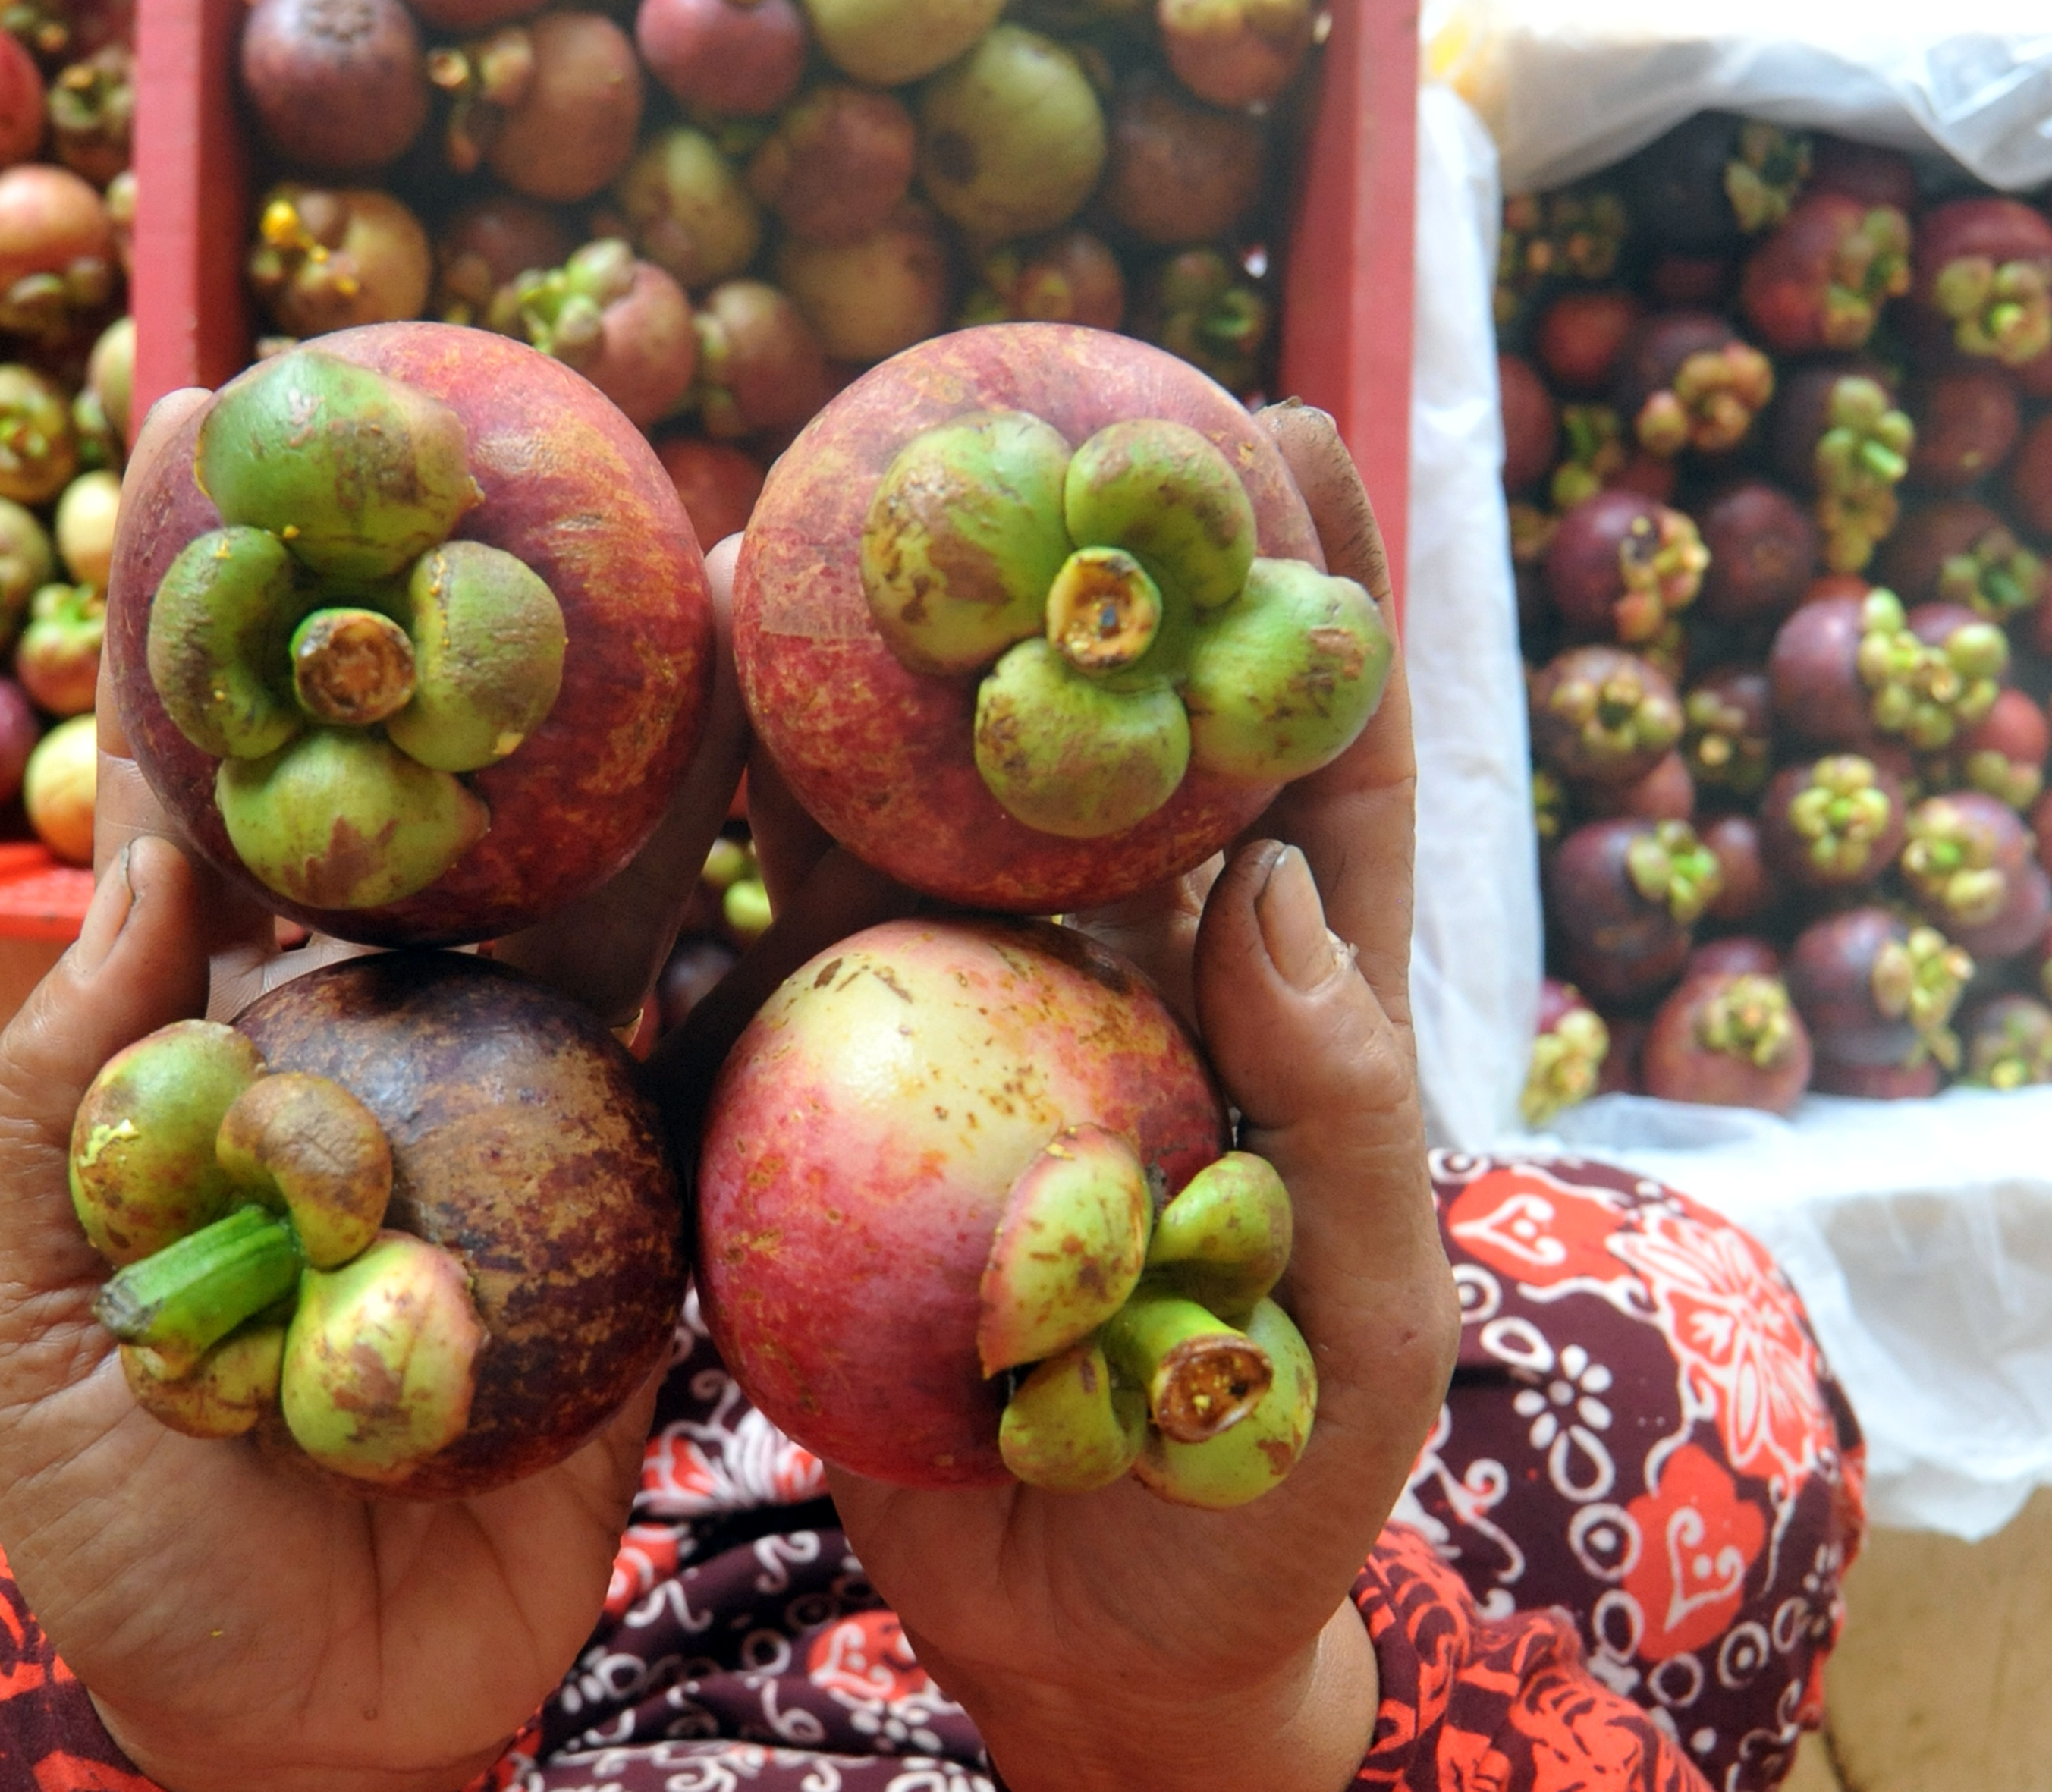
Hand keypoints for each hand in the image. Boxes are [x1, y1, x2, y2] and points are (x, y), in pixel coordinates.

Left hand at [0, 387, 749, 1791]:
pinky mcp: (651, 1218)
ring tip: (721, 561)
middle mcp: (384, 1046)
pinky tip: (838, 812)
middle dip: (465, 606)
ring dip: (655, 735)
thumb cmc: (137, 1546)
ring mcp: (528, 1119)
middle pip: (434, 794)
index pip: (201, 786)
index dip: (196, 608)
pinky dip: (773, 938)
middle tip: (518, 419)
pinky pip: (718, 1062)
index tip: (203, 419)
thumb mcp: (46, 1324)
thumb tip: (144, 845)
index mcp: (216, 1050)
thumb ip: (77, 1100)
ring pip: (601, 891)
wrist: (310, 1735)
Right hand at [673, 405, 1453, 1791]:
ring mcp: (980, 1041)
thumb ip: (1345, 1118)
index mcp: (1283, 1017)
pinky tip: (691, 730)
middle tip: (1009, 402)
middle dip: (1062, 578)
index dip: (1306, 600)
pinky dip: (745, 841)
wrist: (1088, 1650)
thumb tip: (1280, 889)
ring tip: (809, 524)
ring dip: (870, 680)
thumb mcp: (1360, 1324)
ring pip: (922, 824)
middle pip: (1095, 751)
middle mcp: (1127, 990)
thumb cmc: (1266, 1504)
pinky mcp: (848, 1112)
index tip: (1281, 425)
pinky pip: (790, 956)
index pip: (1310, 773)